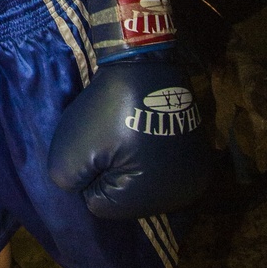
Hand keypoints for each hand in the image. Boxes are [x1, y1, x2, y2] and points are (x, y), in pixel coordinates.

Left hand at [48, 0, 211, 218]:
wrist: (146, 63)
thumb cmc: (108, 106)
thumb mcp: (69, 147)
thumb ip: (68, 181)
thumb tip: (83, 189)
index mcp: (155, 196)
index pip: (102, 204)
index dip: (91, 174)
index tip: (98, 144)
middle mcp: (186, 194)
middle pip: (126, 199)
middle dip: (112, 174)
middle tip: (112, 139)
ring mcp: (196, 175)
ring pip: (144, 186)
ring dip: (132, 166)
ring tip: (128, 135)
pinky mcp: (198, 157)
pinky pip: (161, 172)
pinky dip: (150, 157)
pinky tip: (145, 135)